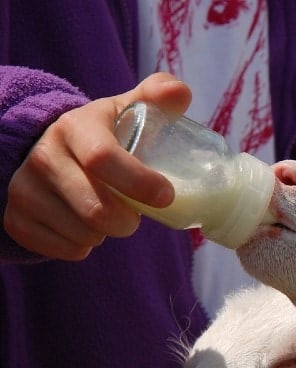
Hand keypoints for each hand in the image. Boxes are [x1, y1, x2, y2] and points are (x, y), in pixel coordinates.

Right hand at [4, 72, 192, 260]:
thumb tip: (180, 92)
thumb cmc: (106, 132)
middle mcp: (43, 156)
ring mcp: (24, 188)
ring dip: (106, 233)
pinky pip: (65, 249)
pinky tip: (86, 227)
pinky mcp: (16, 218)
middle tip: (136, 216)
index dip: (139, 182)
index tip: (166, 196)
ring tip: (109, 214)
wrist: (51, 149)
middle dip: (127, 221)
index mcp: (74, 126)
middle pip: (96, 209)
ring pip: (83, 234)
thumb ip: (158, 95)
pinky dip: (84, 246)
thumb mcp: (129, 108)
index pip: (103, 158)